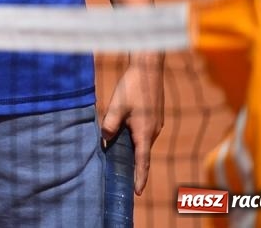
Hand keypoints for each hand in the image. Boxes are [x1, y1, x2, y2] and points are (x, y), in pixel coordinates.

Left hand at [101, 52, 163, 192]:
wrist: (148, 69)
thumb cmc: (133, 87)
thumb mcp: (117, 106)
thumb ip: (110, 124)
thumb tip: (105, 140)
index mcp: (145, 133)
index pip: (142, 162)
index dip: (140, 177)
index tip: (138, 192)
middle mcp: (153, 132)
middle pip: (142, 154)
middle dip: (135, 167)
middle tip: (125, 180)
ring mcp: (155, 124)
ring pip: (142, 142)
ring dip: (133, 151)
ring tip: (121, 160)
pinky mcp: (154, 117)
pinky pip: (143, 133)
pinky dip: (135, 139)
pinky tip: (124, 136)